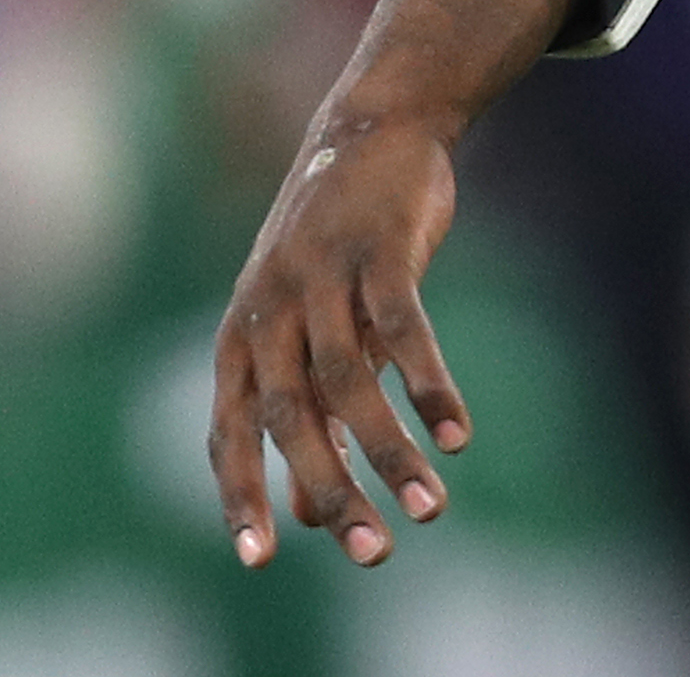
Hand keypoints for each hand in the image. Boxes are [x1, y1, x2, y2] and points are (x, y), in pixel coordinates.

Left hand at [210, 100, 474, 567]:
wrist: (373, 128)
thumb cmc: (336, 248)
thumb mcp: (306, 327)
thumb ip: (305, 415)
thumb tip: (310, 518)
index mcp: (240, 338)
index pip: (231, 433)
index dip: (242, 496)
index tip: (260, 560)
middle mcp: (270, 311)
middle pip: (292, 418)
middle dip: (331, 490)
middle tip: (372, 552)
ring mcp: (323, 277)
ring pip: (352, 382)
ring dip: (391, 451)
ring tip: (432, 506)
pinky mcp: (381, 250)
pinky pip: (405, 329)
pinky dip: (430, 385)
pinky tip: (458, 434)